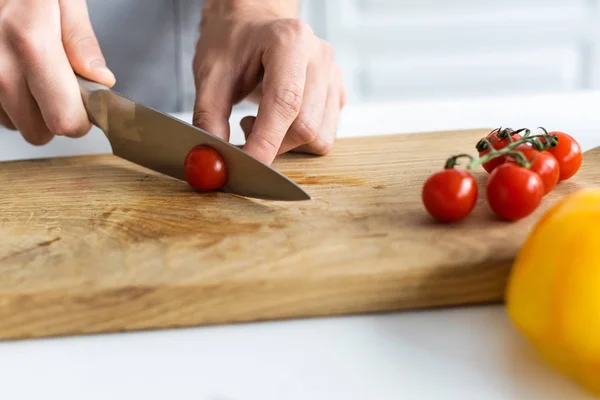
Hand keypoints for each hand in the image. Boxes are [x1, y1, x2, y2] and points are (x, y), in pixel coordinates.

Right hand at [0, 0, 114, 144]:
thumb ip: (81, 40)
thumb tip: (101, 80)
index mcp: (30, 43)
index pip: (64, 119)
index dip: (83, 118)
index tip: (88, 102)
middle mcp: (0, 66)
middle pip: (40, 132)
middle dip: (59, 117)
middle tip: (66, 88)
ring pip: (18, 125)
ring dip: (33, 110)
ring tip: (38, 74)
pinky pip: (0, 113)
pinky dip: (13, 102)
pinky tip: (19, 75)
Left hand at [192, 0, 346, 164]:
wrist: (252, 24)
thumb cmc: (232, 42)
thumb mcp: (210, 74)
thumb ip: (209, 117)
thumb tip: (213, 159)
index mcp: (290, 41)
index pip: (285, 103)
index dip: (267, 141)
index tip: (247, 164)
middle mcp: (319, 57)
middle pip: (305, 126)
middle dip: (273, 143)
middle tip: (244, 127)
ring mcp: (333, 76)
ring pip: (319, 137)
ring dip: (287, 143)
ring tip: (262, 119)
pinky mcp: (337, 94)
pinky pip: (324, 135)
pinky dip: (299, 140)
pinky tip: (280, 118)